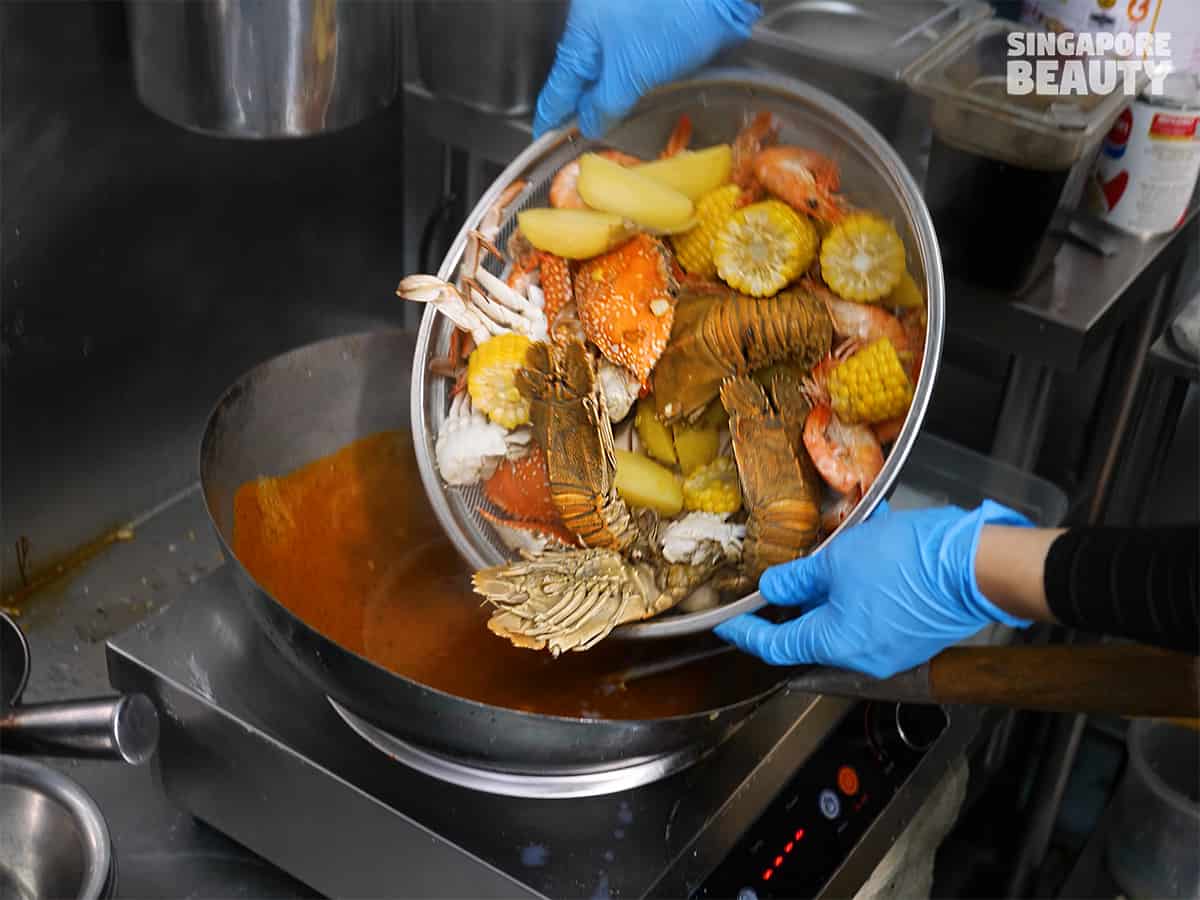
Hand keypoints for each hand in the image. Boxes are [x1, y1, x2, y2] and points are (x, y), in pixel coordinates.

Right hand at [533, 0, 760, 138]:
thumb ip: (604, 105)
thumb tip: (587, 125)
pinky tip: (631, 99)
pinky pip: (623, 64)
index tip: (544, 139)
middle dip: (579, 109)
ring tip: (606, 125)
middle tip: (579, 140)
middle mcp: (594, 26)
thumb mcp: (631, 74)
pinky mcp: (644, 29)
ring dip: (605, 100)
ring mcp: (618, 25)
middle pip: (578, 79)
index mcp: (581, 33)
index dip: (550, 118)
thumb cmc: (672, 21)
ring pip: (602, 72)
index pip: (557, 87)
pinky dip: (624, 86)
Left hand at [714, 501, 1034, 677]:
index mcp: (837, 645)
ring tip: (833, 551)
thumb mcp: (838, 560)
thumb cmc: (908, 563)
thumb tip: (773, 589)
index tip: (729, 622)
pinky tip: (868, 549)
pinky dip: (861, 585)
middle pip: (812, 633)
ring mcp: (892, 648)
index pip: (776, 646)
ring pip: (844, 618)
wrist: (976, 565)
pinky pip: (874, 611)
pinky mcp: (913, 633)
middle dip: (797, 600)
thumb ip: (799, 578)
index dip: (747, 632)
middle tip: (782, 575)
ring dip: (833, 586)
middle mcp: (864, 657)